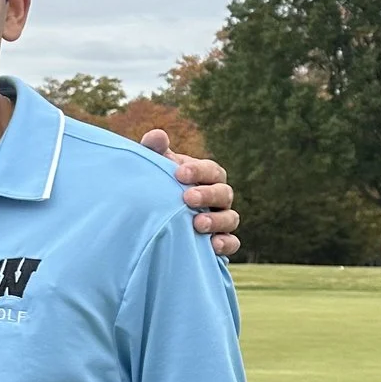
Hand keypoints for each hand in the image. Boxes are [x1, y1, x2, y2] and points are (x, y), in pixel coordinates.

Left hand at [140, 130, 240, 256]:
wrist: (149, 219)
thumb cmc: (155, 187)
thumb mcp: (153, 169)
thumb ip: (153, 152)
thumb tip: (157, 135)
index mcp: (205, 177)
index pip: (211, 170)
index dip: (198, 171)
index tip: (179, 173)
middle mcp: (218, 197)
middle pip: (224, 193)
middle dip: (207, 194)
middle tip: (187, 198)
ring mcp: (221, 220)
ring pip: (231, 218)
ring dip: (217, 220)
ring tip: (198, 223)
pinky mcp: (219, 242)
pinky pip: (232, 243)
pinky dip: (225, 243)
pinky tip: (212, 245)